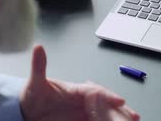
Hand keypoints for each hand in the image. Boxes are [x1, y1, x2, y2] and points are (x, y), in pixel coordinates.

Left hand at [20, 45, 139, 120]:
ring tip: (132, 119)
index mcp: (76, 90)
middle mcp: (83, 101)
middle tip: (133, 115)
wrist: (27, 113)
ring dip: (118, 116)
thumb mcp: (34, 83)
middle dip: (120, 108)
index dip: (107, 95)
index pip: (95, 92)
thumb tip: (38, 47)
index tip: (119, 100)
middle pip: (106, 103)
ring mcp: (83, 112)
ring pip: (106, 113)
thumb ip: (39, 67)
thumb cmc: (32, 96)